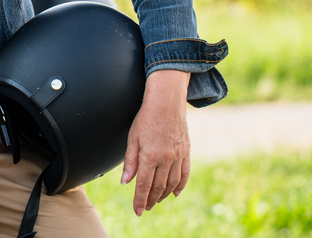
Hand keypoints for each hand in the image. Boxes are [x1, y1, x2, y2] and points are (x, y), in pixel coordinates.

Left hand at [120, 70, 190, 216]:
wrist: (166, 101)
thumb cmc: (146, 118)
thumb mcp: (132, 138)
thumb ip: (130, 161)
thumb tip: (125, 181)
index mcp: (150, 156)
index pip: (143, 185)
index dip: (139, 200)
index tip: (137, 211)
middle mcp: (165, 158)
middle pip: (158, 187)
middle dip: (150, 200)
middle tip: (144, 207)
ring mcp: (178, 155)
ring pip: (172, 183)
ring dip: (164, 195)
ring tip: (156, 201)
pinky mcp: (186, 151)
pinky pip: (185, 173)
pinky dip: (180, 186)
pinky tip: (174, 193)